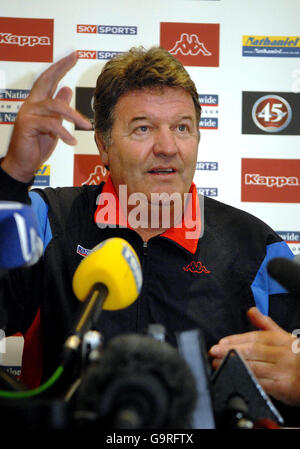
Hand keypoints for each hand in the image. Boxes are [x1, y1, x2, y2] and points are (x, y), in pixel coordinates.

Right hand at [1, 52, 91, 181]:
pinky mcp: (28, 124)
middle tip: (74, 58)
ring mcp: (28, 113)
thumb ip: (59, 109)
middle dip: (61, 67)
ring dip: (74, 116)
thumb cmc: (36, 145)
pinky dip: (64, 133)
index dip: (60, 67)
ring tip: (87, 126)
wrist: (23, 164)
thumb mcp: (53, 125)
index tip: (73, 56)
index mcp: (38, 103)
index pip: (49, 80)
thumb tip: (67, 89)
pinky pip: (51, 124)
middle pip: (46, 80)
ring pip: (56, 106)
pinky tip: (72, 141)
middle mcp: (31, 104)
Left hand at [209, 307, 299, 405]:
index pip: (256, 338)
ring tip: (218, 364)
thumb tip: (251, 310)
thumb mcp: (286, 338)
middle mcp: (284, 355)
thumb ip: (266, 325)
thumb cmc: (298, 357)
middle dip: (230, 351)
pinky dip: (246, 380)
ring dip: (233, 366)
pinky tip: (235, 377)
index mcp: (283, 340)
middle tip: (214, 352)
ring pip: (255, 367)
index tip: (221, 342)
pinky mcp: (284, 389)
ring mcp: (284, 372)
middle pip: (253, 351)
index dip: (236, 339)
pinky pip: (261, 384)